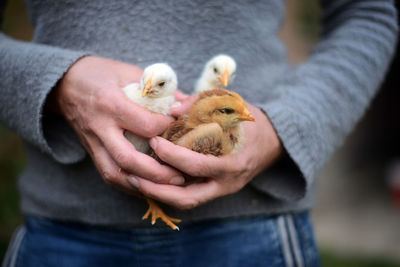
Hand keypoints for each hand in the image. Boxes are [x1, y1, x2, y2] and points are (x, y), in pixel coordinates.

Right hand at [52, 56, 184, 194]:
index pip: (145, 126)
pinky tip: (147, 185)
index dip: (167, 129)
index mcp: (111, 103)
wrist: (64, 84)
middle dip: (156, 172)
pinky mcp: (91, 152)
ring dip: (142, 184)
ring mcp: (93, 143)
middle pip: (128, 159)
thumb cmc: (100, 74)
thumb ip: (157, 90)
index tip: (180, 127)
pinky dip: (129, 184)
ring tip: (167, 186)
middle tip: (180, 176)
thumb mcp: (128, 72)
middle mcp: (100, 127)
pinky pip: (109, 175)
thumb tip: (185, 105)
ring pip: (115, 173)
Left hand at [128, 99, 282, 208]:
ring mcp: (222, 190)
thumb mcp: (231, 107)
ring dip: (160, 194)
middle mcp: (227, 182)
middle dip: (159, 188)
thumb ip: (202, 105)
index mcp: (234, 161)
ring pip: (187, 202)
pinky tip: (151, 179)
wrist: (271, 142)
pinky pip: (190, 196)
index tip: (154, 141)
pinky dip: (169, 190)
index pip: (198, 165)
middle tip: (134, 174)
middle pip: (188, 197)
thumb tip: (173, 108)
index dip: (173, 155)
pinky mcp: (215, 190)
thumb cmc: (249, 122)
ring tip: (136, 181)